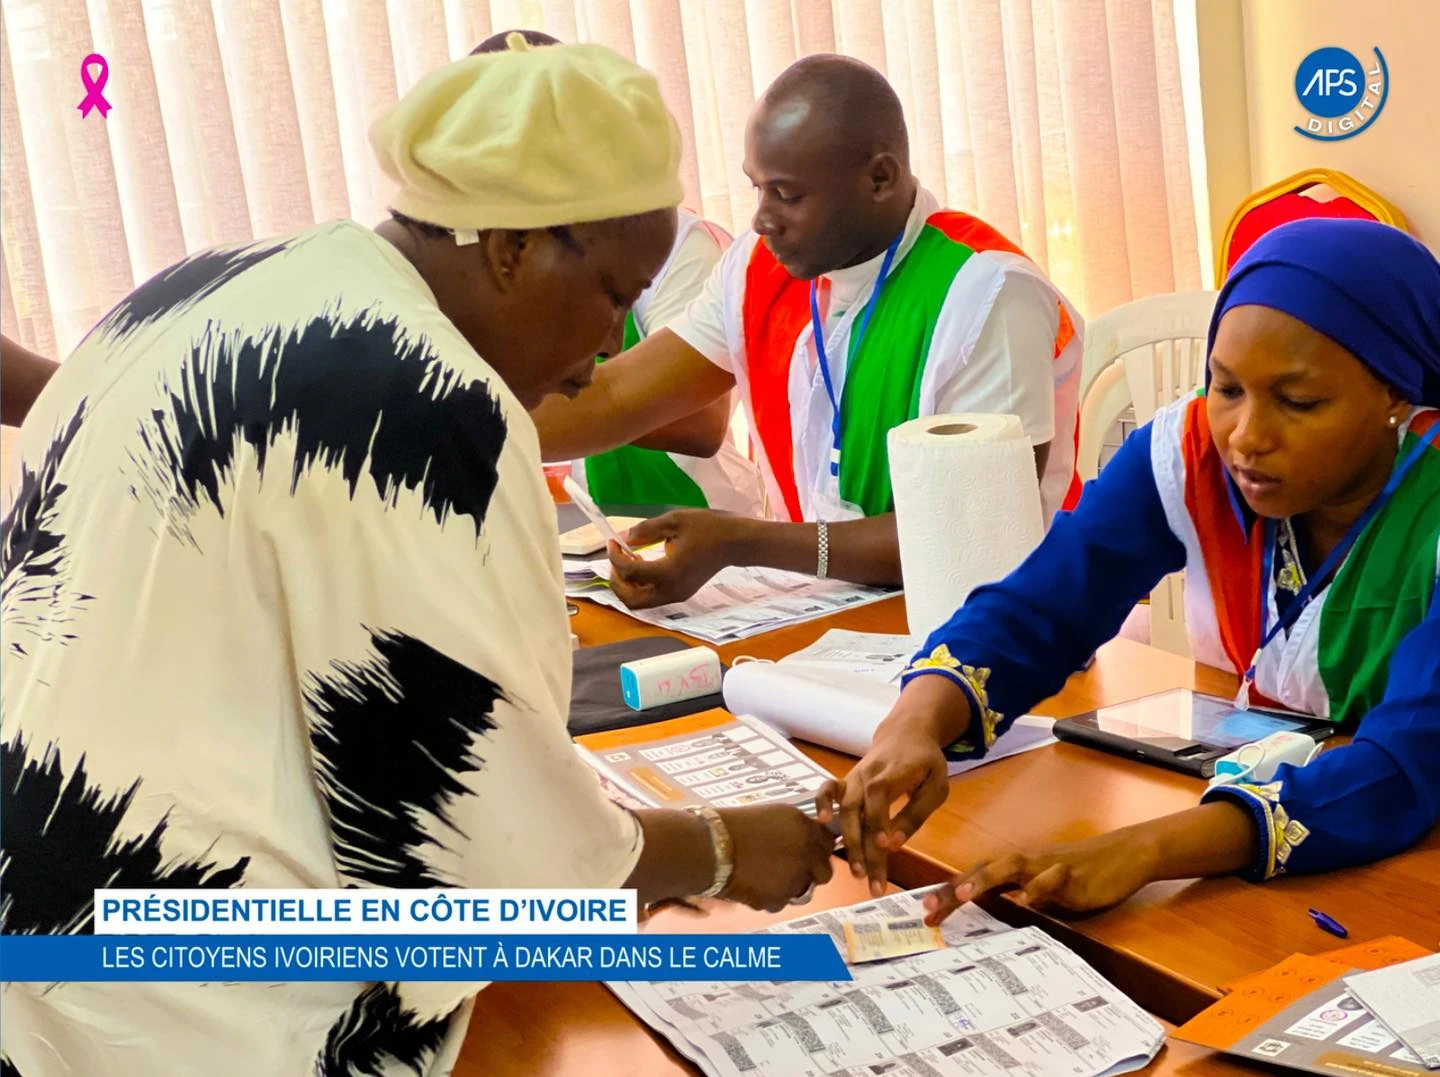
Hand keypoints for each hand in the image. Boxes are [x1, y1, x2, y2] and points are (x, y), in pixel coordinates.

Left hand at [607, 510, 743, 608]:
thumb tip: (624, 537)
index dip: (614, 557)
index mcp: (668, 572)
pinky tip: (643, 564)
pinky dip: (640, 585)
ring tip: (629, 560)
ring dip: (628, 585)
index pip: (630, 572)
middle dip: (616, 580)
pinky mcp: (680, 594)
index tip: (612, 541)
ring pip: (640, 602)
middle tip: (615, 559)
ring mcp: (676, 595)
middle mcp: (671, 590)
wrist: (734, 542)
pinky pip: (652, 597)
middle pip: (630, 599)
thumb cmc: (707, 528)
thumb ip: (646, 530)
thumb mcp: (674, 521)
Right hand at [716, 805, 834, 912]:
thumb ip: (800, 827)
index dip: (819, 848)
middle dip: (812, 871)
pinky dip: (771, 895)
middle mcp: (807, 856)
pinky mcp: (778, 900)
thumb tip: (811, 836)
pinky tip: (755, 882)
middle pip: (825, 872)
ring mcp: (794, 880)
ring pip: (802, 889)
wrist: (712, 847)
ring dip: (791, 884)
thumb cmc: (737, 825)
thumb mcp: (776, 814)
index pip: (829, 843)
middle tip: (793, 866)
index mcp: (807, 830)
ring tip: (766, 872)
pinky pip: (781, 901)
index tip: (810, 849)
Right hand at [815, 675, 970, 895]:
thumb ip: (916, 813)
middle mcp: (867, 776)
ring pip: (845, 810)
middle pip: (859, 813)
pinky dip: (821, 803)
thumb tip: (895, 844)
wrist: (906, 732)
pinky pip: (827, 789)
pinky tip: (823, 822)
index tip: (885, 848)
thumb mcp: (936, 784)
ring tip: (857, 872)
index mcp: (891, 774)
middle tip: (872, 882)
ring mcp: (853, 778)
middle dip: (863, 849)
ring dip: (848, 842)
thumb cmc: (925, 760)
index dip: (880, 823)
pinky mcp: (847, 781)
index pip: (879, 800)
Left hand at [920, 830, 1160, 925]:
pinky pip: (1052, 879)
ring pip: (1009, 866)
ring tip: (962, 896)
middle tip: (928, 909)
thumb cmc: (1080, 871)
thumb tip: (990, 916)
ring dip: (984, 880)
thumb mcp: (1042, 888)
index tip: (924, 915)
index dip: (947, 895)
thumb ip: (1018, 897)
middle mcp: (1025, 862)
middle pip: (981, 872)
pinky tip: (1025, 902)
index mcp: (1015, 868)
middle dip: (953, 890)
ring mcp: (1047, 865)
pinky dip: (1038, 888)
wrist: (1124, 854)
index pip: (974, 879)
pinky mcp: (1073, 874)